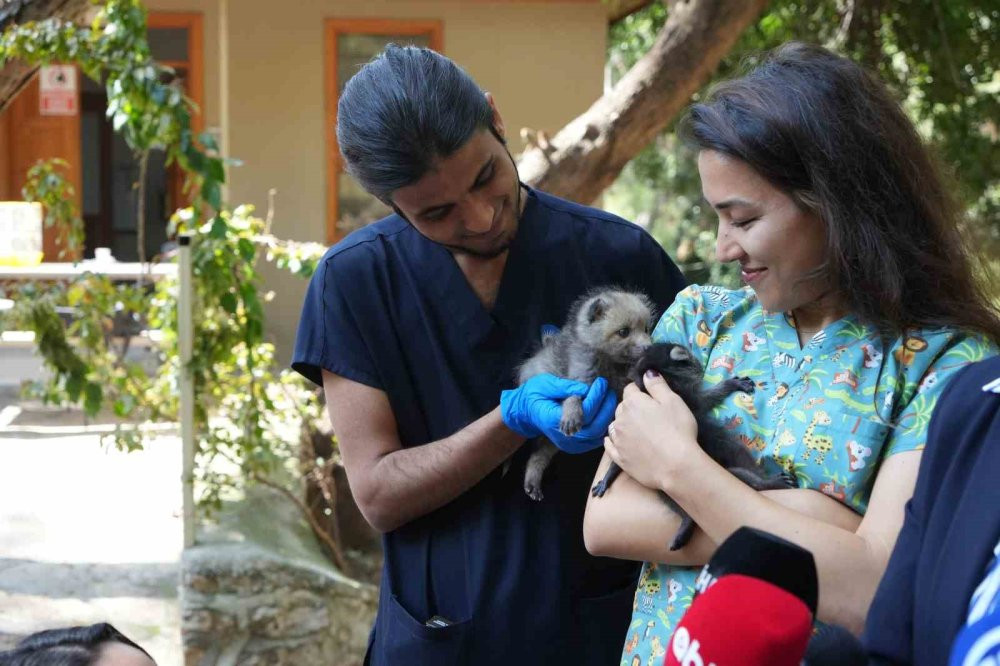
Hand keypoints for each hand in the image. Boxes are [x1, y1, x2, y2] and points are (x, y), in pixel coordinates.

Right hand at [501, 375, 617, 453]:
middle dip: (606, 407)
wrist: (526, 413)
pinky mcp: (575, 446)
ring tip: (609, 398)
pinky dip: (603, 425)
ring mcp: (570, 444)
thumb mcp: (544, 384)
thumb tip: (585, 389)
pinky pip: (595, 439)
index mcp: (554, 421)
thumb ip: (563, 387)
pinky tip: (605, 411)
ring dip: (607, 416)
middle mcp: (563, 436)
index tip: (601, 382)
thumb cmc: (534, 395)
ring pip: (597, 435)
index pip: (583, 413)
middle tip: (609, 390)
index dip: (595, 397)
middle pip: (594, 427)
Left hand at [604, 370, 701, 490]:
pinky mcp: (619, 458)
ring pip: (615, 425)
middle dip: (631, 408)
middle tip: (647, 416)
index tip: (650, 398)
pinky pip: (609, 445)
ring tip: (636, 430)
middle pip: (622, 407)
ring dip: (622, 424)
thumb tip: (646, 372)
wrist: (676, 466)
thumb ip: (657, 385)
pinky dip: (612, 441)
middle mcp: (620, 419)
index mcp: (632, 402)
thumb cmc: (678, 430)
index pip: (630, 389)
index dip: (640, 392)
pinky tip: (616, 441)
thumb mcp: (673, 401)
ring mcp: (618, 439)